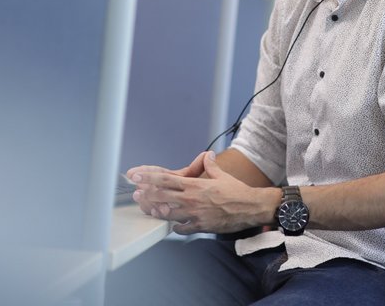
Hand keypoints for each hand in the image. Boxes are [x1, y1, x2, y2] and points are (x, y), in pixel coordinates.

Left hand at [129, 151, 274, 234]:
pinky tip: (171, 225)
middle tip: (135, 194)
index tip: (137, 178)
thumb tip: (208, 155)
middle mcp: (191, 199)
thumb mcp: (221, 175)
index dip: (149, 178)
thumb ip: (210, 166)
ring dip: (157, 211)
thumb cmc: (236, 190)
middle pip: (163, 197)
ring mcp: (194, 214)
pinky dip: (175, 227)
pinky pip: (182, 228)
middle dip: (147, 195)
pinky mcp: (201, 226)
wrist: (249, 207)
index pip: (166, 180)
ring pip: (169, 213)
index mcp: (194, 185)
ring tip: (148, 209)